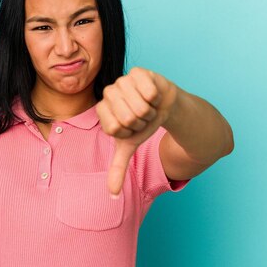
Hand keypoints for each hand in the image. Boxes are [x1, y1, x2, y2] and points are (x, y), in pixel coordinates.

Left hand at [95, 67, 177, 196]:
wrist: (163, 105)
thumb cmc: (142, 124)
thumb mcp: (130, 146)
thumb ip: (118, 168)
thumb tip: (112, 195)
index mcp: (102, 110)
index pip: (115, 128)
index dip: (130, 132)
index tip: (132, 127)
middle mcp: (108, 93)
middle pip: (127, 117)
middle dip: (141, 121)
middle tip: (142, 116)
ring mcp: (122, 80)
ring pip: (139, 106)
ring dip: (150, 110)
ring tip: (148, 105)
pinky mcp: (138, 72)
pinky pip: (149, 91)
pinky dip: (156, 98)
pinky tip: (153, 94)